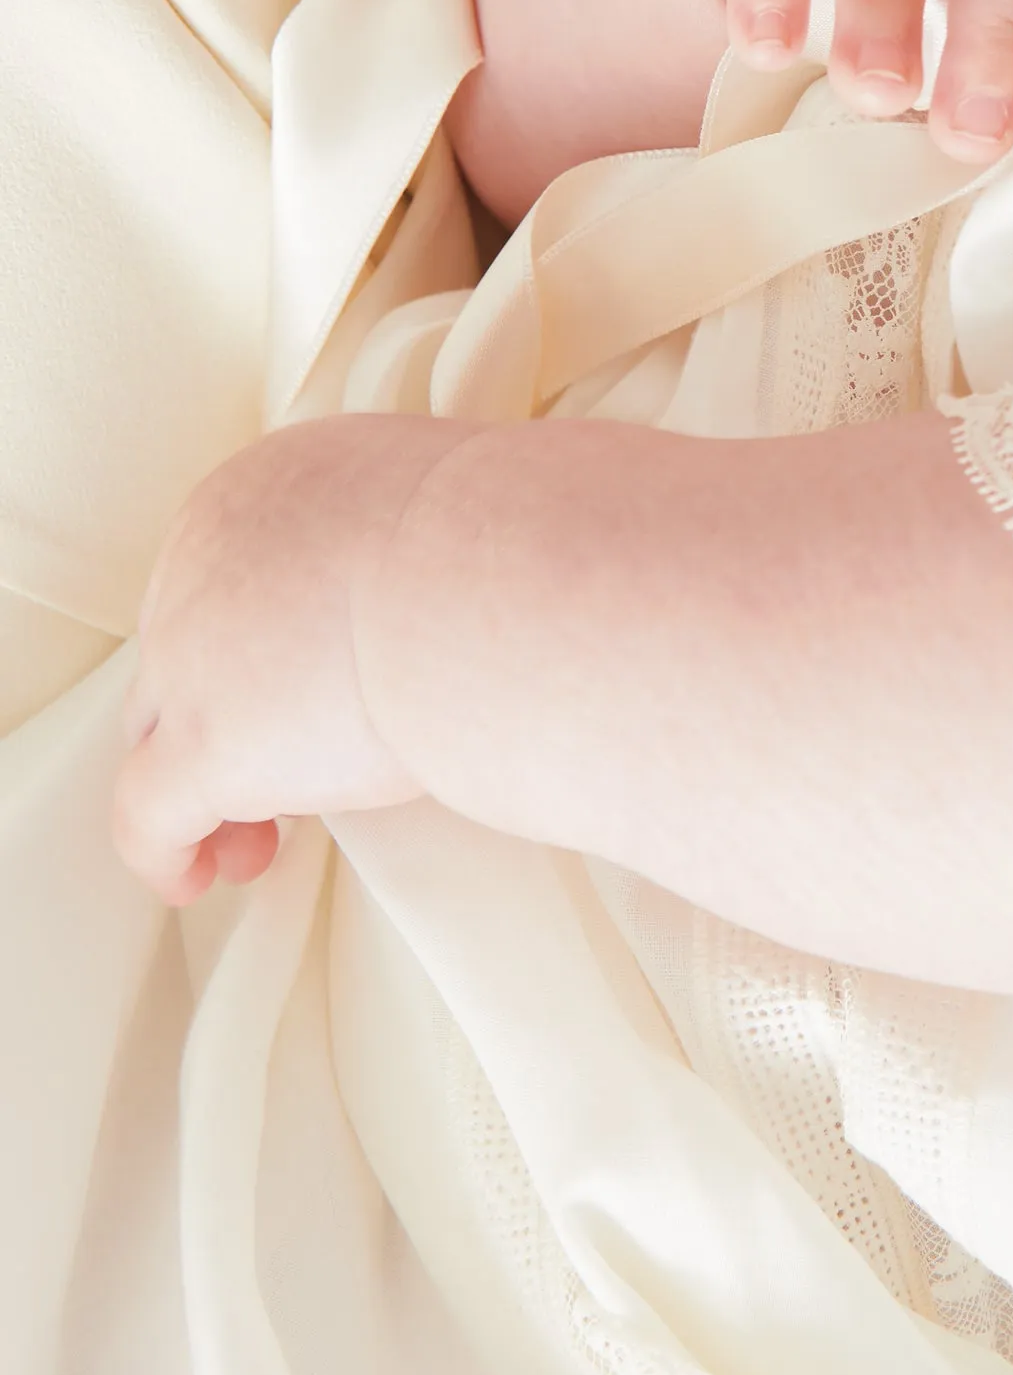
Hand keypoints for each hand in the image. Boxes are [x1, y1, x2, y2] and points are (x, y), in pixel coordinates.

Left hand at [112, 417, 469, 903]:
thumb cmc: (501, 536)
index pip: (221, 583)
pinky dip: (164, 853)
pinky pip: (149, 816)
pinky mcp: (208, 744)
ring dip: (198, 794)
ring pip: (158, 735)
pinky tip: (196, 880)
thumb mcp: (427, 503)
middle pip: (183, 659)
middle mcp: (201, 565)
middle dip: (222, 721)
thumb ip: (395, 540)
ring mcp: (192, 655)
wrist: (491, 568)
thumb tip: (444, 584)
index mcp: (258, 494)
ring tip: (248, 847)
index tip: (289, 694)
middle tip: (279, 772)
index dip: (247, 652)